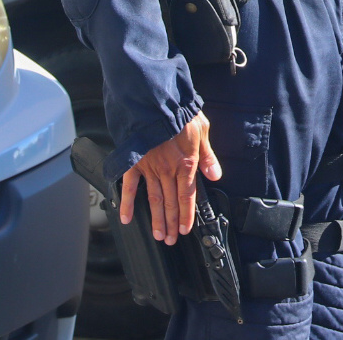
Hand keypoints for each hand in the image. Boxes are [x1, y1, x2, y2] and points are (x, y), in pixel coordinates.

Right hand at [120, 113, 221, 244]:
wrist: (156, 103)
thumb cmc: (180, 114)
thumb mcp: (203, 131)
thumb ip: (208, 156)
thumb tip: (216, 175)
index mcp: (186, 163)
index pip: (187, 195)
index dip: (187, 214)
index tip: (186, 230)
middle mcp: (167, 170)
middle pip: (170, 202)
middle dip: (172, 223)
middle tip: (171, 240)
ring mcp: (149, 168)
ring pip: (153, 199)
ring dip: (156, 219)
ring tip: (158, 235)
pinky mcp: (134, 164)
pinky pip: (129, 187)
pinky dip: (126, 203)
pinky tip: (126, 219)